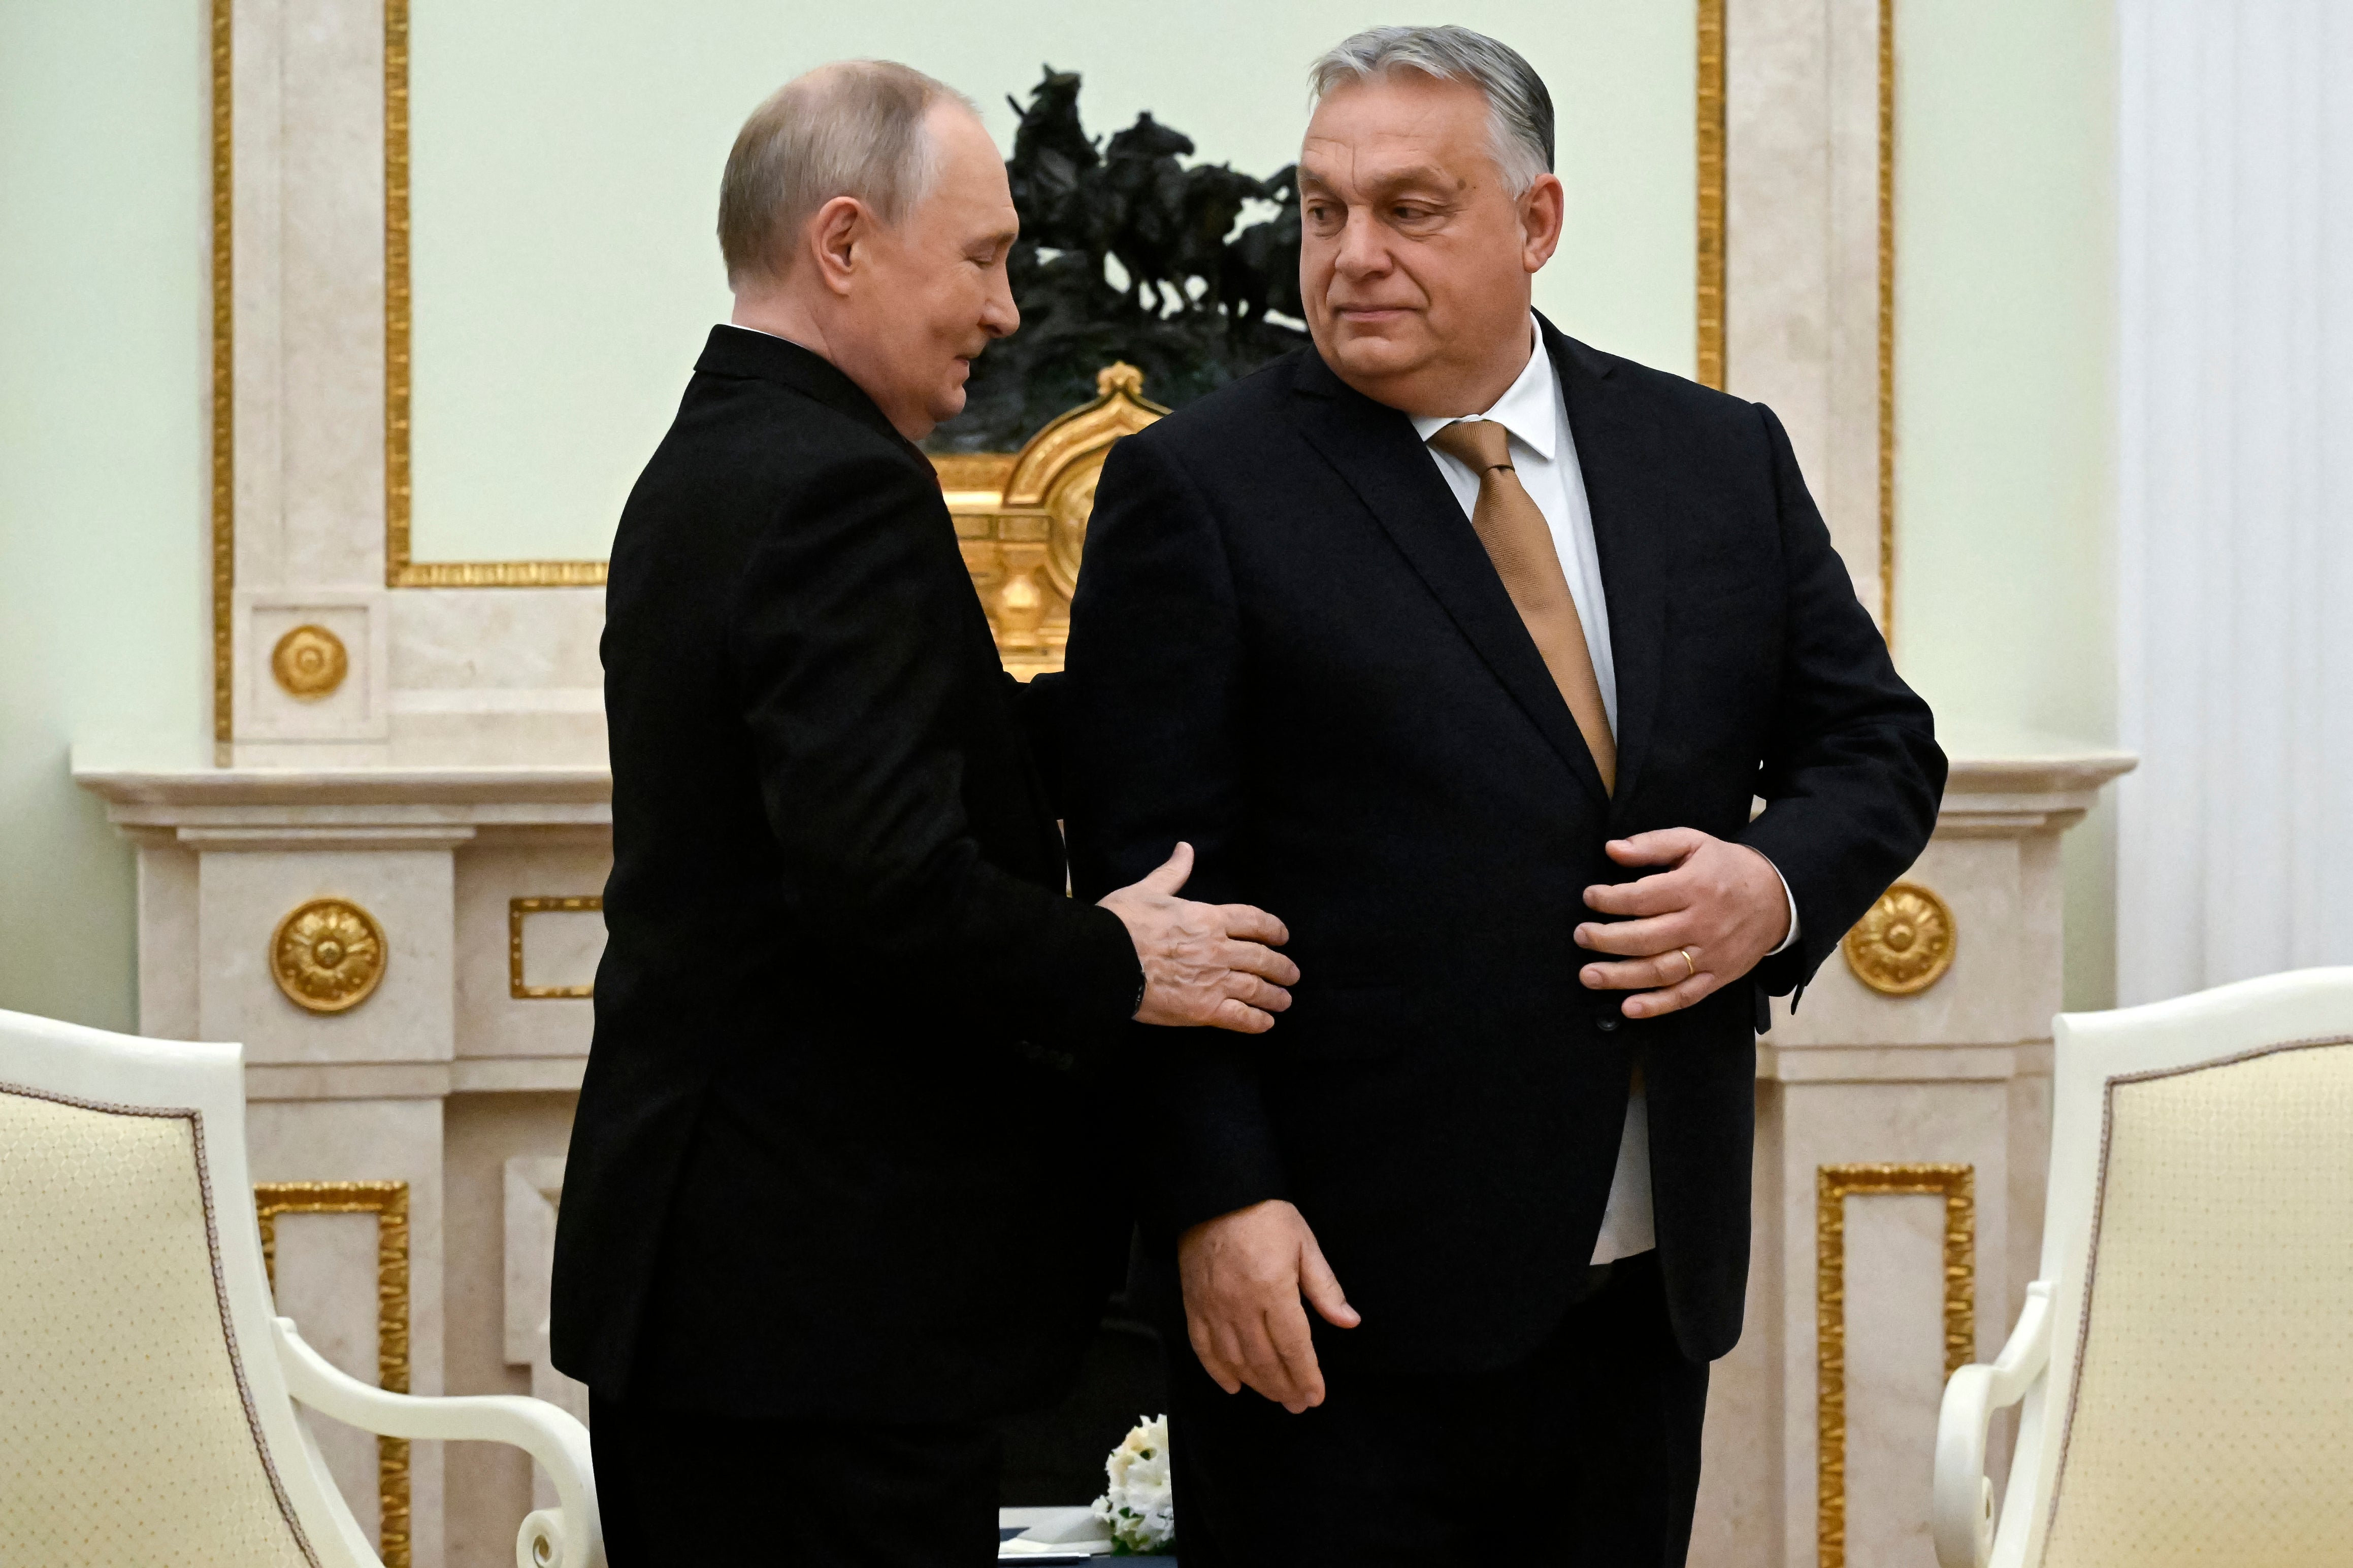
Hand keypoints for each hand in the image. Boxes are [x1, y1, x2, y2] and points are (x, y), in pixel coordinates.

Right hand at [1098, 843, 1299, 1031]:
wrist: (1102, 960)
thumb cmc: (1121, 923)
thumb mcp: (1148, 890)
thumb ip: (1173, 873)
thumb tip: (1185, 849)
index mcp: (1208, 918)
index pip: (1254, 921)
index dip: (1273, 929)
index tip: (1283, 936)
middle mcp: (1217, 948)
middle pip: (1262, 957)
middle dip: (1281, 967)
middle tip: (1292, 974)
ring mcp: (1213, 980)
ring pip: (1256, 988)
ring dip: (1274, 995)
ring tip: (1284, 1001)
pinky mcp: (1202, 1009)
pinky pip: (1239, 1017)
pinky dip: (1257, 1021)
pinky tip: (1266, 1023)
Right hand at [1178, 1199, 1359, 1411]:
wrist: (1216, 1195)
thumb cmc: (1265, 1215)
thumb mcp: (1304, 1243)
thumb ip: (1325, 1287)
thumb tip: (1348, 1321)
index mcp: (1273, 1289)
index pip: (1293, 1346)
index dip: (1306, 1376)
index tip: (1315, 1396)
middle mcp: (1241, 1305)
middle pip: (1265, 1360)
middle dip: (1285, 1388)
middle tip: (1299, 1404)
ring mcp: (1214, 1308)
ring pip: (1236, 1360)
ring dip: (1258, 1385)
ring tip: (1276, 1397)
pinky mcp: (1194, 1305)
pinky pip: (1203, 1348)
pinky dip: (1218, 1372)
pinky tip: (1234, 1386)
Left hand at [1575, 828, 1791, 1018]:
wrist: (1777, 896)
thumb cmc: (1726, 867)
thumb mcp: (1693, 843)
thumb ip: (1652, 844)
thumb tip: (1611, 849)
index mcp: (1695, 887)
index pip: (1643, 898)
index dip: (1610, 899)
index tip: (1589, 897)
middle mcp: (1702, 924)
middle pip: (1647, 938)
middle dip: (1607, 940)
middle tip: (1580, 936)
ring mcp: (1711, 955)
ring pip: (1661, 971)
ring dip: (1621, 977)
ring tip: (1589, 975)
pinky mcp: (1719, 976)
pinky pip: (1686, 996)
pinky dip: (1657, 1005)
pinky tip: (1629, 1008)